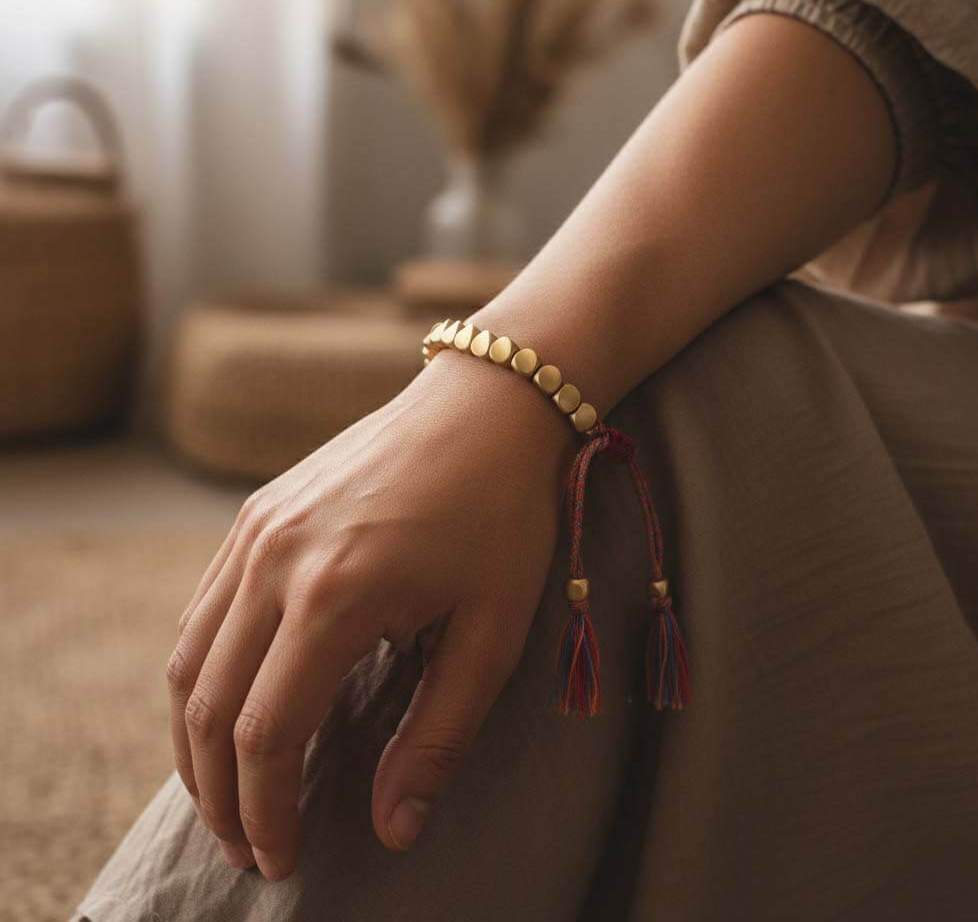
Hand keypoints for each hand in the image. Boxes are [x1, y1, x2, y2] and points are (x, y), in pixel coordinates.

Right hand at [166, 349, 575, 879]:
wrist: (484, 405)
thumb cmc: (502, 512)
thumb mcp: (493, 631)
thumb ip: (438, 735)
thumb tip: (393, 829)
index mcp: (334, 595)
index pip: (266, 734)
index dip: (267, 811)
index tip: (284, 861)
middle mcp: (274, 560)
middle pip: (207, 705)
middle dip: (219, 792)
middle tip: (248, 846)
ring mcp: (255, 529)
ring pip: (186, 658)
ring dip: (196, 738)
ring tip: (228, 792)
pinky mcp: (256, 511)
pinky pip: (202, 608)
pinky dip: (201, 672)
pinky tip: (230, 701)